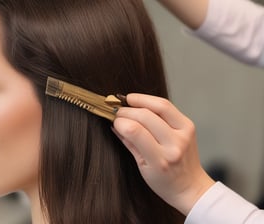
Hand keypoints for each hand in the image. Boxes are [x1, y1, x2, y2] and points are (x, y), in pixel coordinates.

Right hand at [112, 93, 214, 214]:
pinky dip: (152, 102)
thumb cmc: (164, 181)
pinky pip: (168, 107)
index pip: (135, 131)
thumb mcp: (142, 167)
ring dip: (140, 100)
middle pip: (145, 116)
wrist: (190, 186)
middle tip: (116, 111)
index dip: (120, 121)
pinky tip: (142, 104)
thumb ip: (128, 143)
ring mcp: (184, 134)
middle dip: (126, 110)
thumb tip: (114, 124)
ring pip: (160, 106)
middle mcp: (174, 145)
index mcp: (160, 160)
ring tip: (127, 100)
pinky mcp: (189, 125)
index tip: (113, 120)